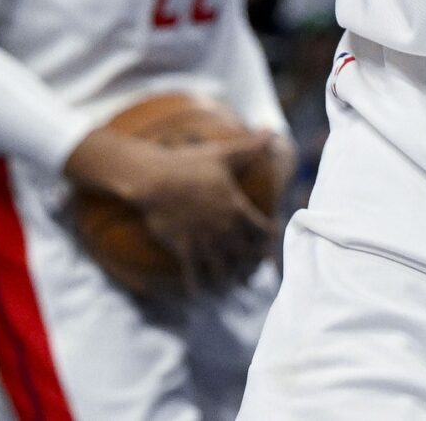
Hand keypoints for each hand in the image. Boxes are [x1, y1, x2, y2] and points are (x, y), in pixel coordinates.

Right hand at [70, 127, 276, 294]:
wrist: (154, 178)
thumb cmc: (189, 163)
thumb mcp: (223, 154)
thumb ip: (251, 147)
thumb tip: (272, 131)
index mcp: (238, 209)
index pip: (263, 233)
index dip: (268, 241)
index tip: (267, 245)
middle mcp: (225, 230)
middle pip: (247, 258)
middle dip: (252, 267)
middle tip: (251, 273)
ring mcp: (204, 241)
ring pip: (224, 272)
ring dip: (230, 282)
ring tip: (231, 287)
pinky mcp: (184, 249)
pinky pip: (195, 276)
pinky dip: (199, 288)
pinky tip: (200, 294)